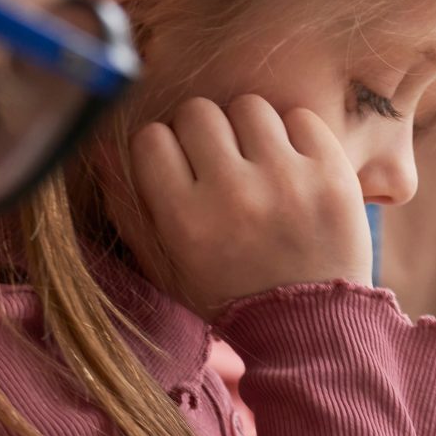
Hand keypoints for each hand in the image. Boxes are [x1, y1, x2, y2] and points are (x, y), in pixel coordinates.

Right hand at [129, 96, 370, 316]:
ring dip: (249, 130)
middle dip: (204, 135)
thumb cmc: (231, 296)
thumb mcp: (168, 268)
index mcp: (187, 221)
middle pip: (198, 112)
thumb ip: (130, 208)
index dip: (163, 150)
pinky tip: (294, 168)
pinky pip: (300, 117)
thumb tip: (104, 145)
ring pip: (249, 107)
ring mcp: (288, 181)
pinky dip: (295, 137)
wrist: (312, 327)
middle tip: (221, 165)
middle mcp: (234, 195)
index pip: (151, 139)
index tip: (180, 169)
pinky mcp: (331, 175)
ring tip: (259, 164)